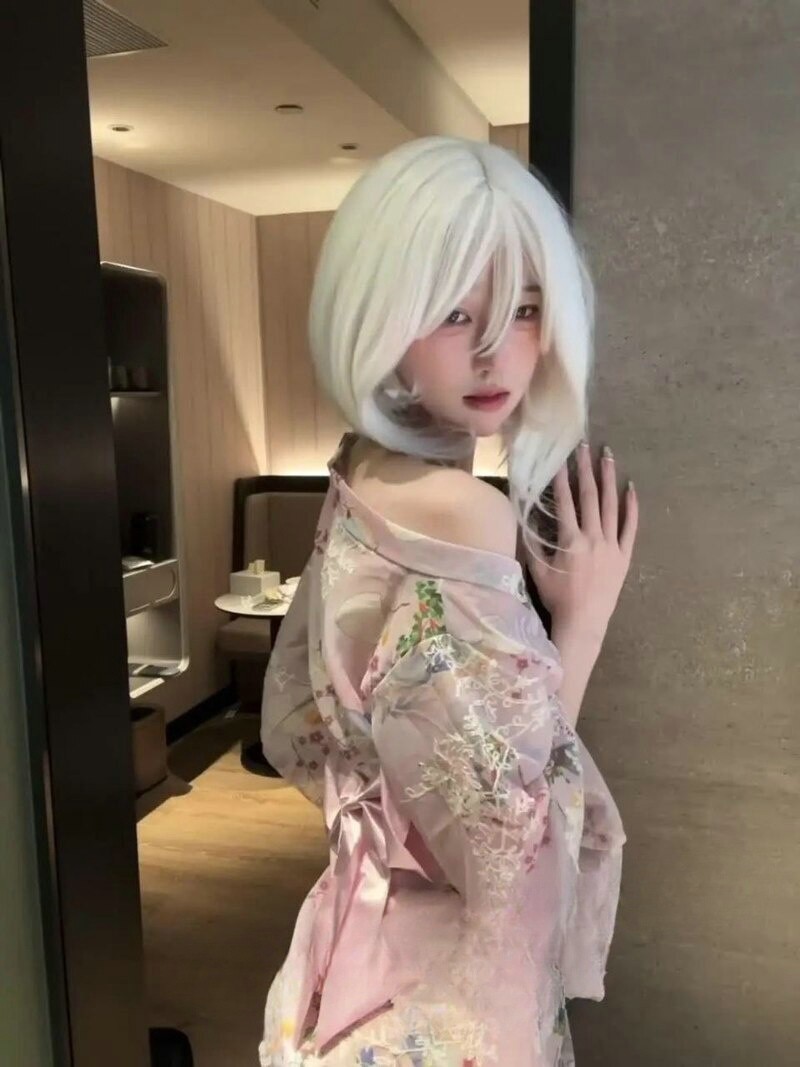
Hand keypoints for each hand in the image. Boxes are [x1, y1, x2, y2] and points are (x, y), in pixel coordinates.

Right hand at [528, 440, 638, 641]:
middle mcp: (593, 538)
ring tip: (608, 456)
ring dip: (609, 479)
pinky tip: (631, 488)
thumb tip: (521, 517)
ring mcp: (612, 545)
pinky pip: (630, 527)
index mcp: (570, 541)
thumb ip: (531, 543)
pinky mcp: (625, 555)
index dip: (561, 478)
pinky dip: (631, 507)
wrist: (584, 623)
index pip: (565, 502)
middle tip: (583, 445)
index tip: (559, 457)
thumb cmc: (558, 598)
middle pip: (589, 496)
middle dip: (585, 468)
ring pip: (611, 505)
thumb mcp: (537, 571)